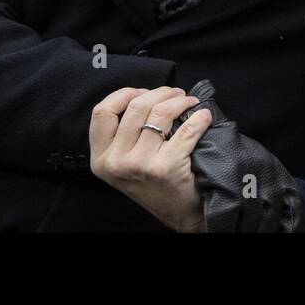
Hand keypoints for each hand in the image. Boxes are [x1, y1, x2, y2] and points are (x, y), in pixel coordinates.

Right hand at [89, 85, 213, 231]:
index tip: (142, 92)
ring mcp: (140, 164)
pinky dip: (199, 118)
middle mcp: (116, 162)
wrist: (178, 213)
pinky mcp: (165, 166)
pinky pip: (186, 129)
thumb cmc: (154, 182)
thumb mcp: (124, 163)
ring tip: (189, 102)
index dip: (124, 94)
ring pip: (160, 113)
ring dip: (180, 101)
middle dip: (160, 93)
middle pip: (136, 107)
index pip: (102, 112)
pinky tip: (203, 117)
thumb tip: (143, 95)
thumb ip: (123, 135)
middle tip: (176, 94)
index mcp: (101, 158)